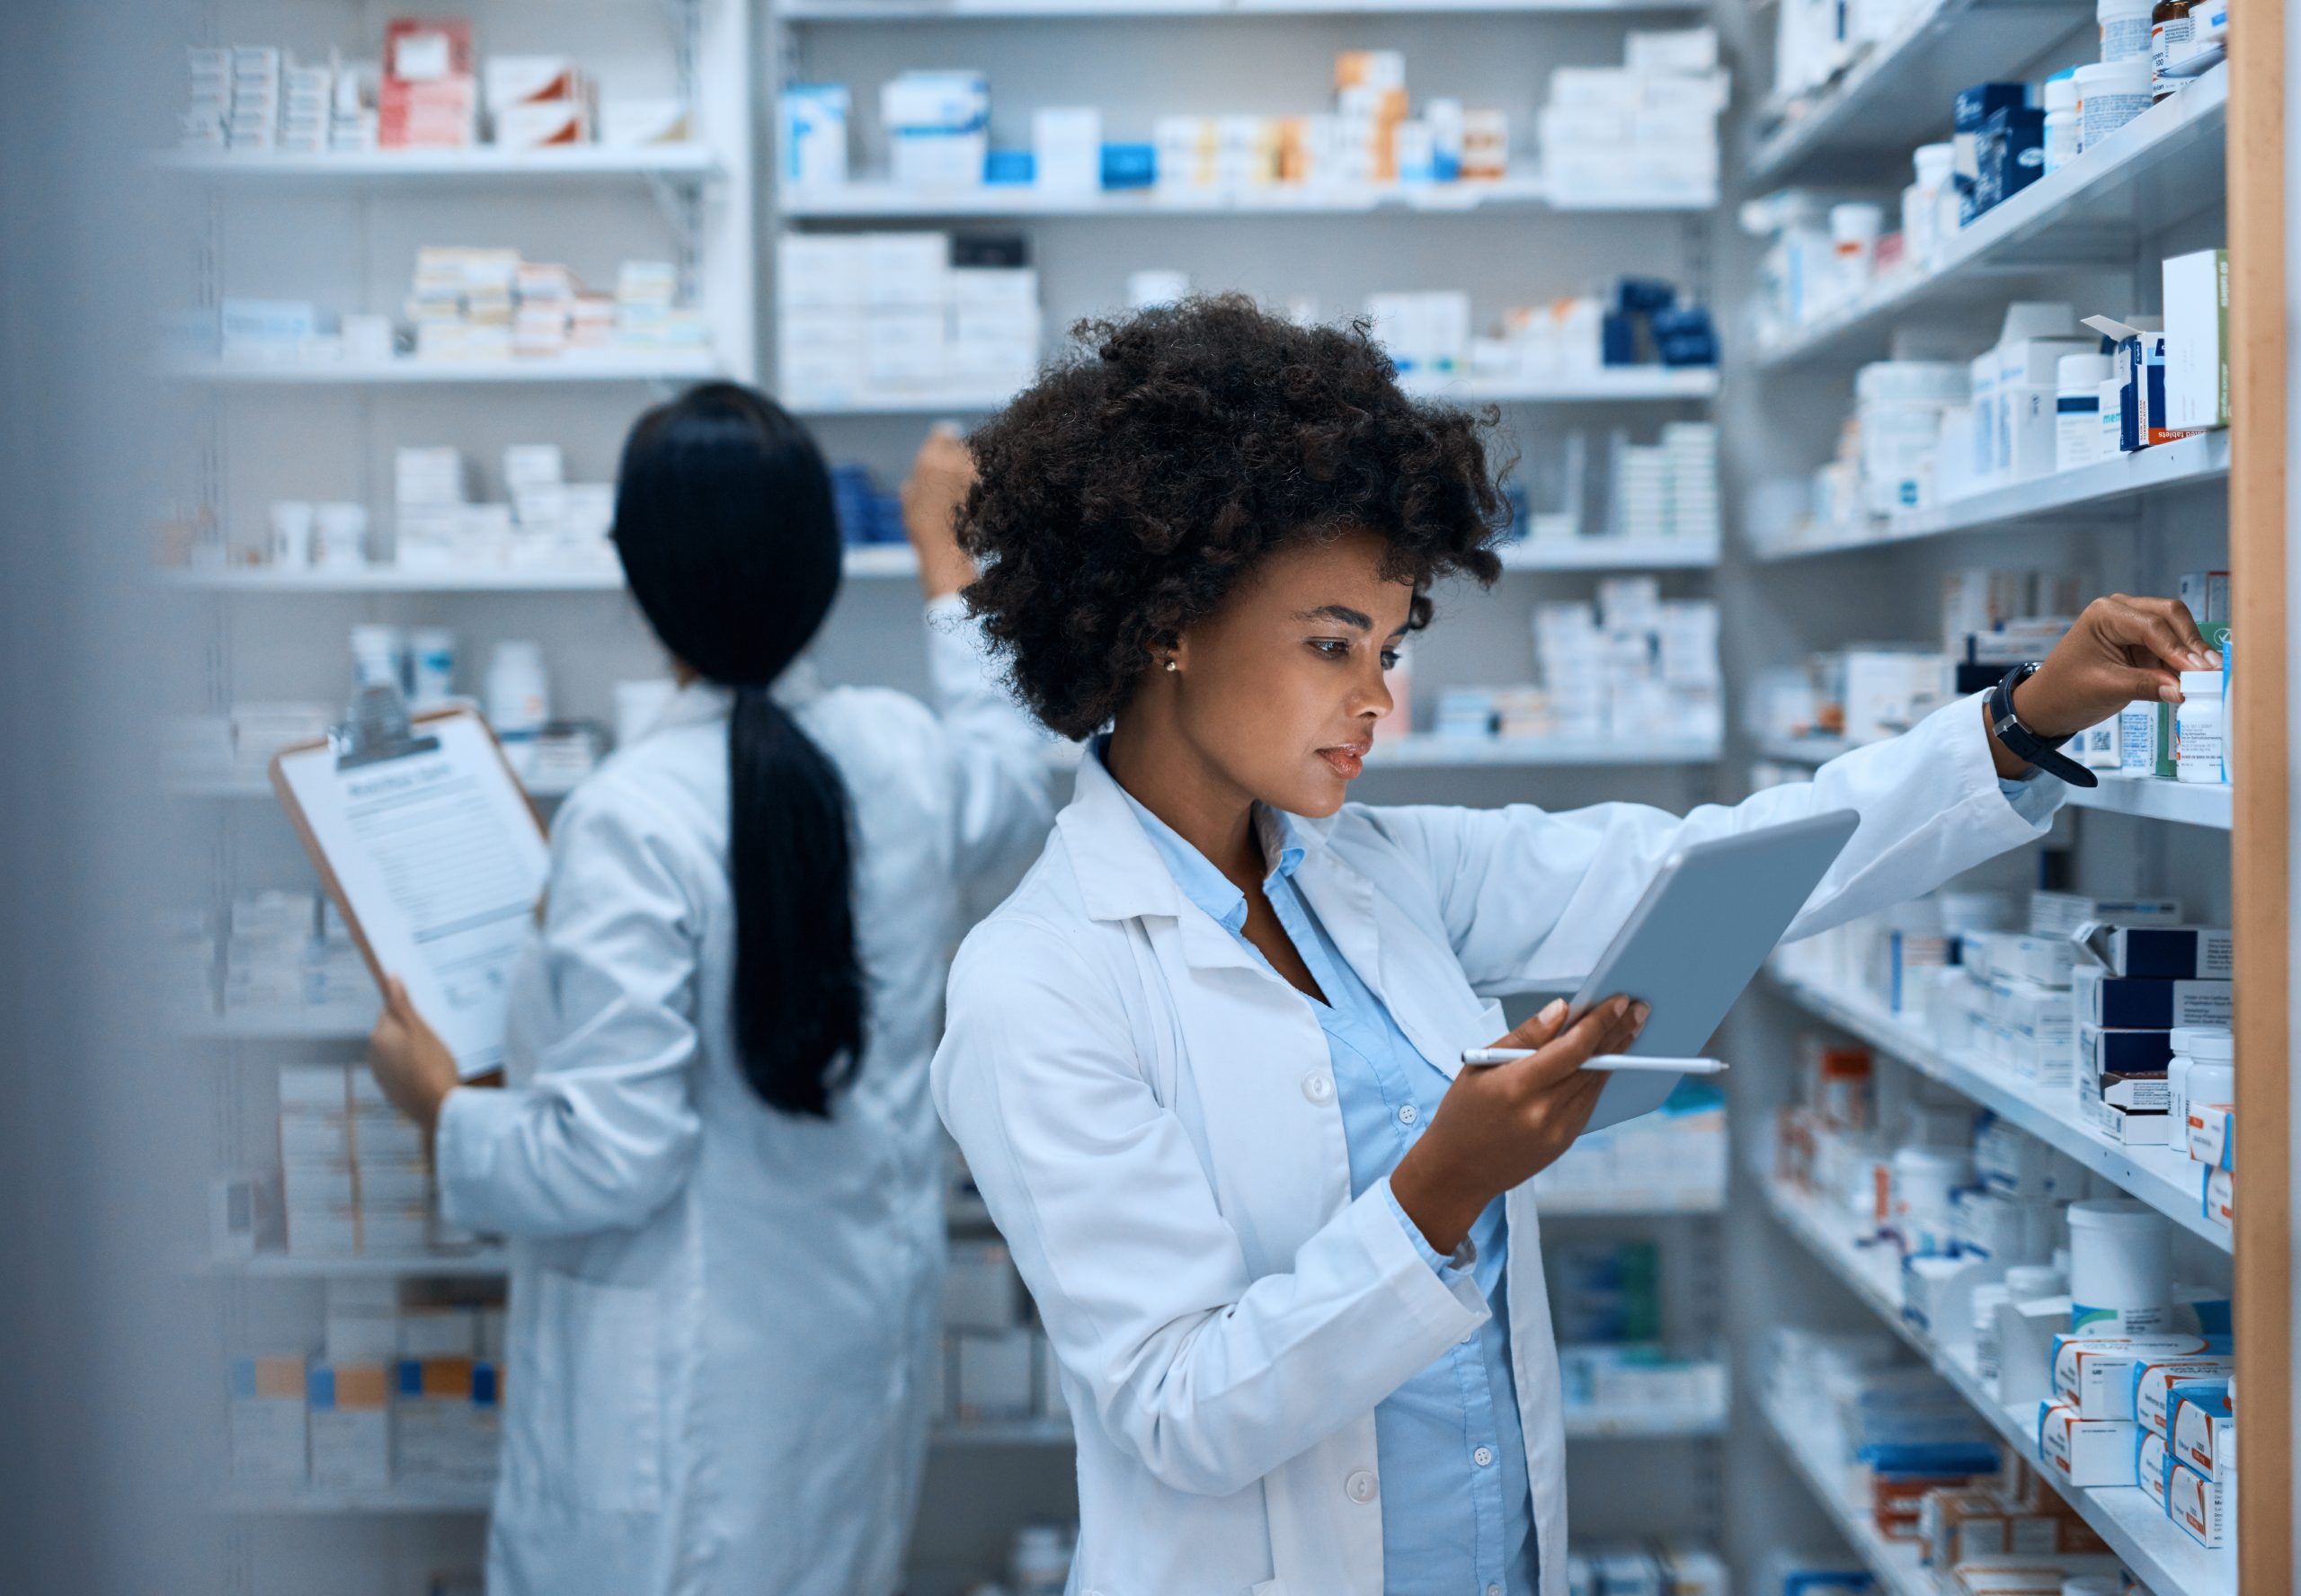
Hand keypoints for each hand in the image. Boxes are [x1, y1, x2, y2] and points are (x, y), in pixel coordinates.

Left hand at [367, 977, 459, 1135]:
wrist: (438, 1107)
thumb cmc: (432, 1066)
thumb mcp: (421, 1030)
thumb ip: (402, 1004)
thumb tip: (391, 979)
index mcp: (379, 1036)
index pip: (390, 1011)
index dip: (411, 1014)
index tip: (427, 1020)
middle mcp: (374, 1054)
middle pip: (392, 1032)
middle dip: (409, 1032)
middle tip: (433, 1039)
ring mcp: (380, 1074)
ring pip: (396, 1051)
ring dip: (410, 1051)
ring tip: (432, 1058)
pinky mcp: (390, 1089)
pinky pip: (399, 1070)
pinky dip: (410, 1069)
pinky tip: (427, 1073)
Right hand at [900, 424, 979, 601]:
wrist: (944, 548)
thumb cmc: (922, 527)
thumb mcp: (909, 499)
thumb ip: (917, 477)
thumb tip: (922, 470)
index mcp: (930, 460)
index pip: (944, 433)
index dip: (946, 439)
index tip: (950, 445)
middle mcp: (953, 461)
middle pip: (963, 445)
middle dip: (961, 455)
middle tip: (958, 470)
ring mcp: (973, 473)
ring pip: (977, 460)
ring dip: (974, 468)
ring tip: (969, 486)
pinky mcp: (987, 485)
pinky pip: (987, 475)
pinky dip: (984, 481)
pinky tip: (980, 495)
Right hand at [1389, 995, 1647, 1253]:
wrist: (1458, 1170)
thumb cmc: (1463, 1112)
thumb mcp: (1480, 1064)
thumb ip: (1525, 1036)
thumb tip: (1562, 1009)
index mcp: (1517, 1087)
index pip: (1572, 1049)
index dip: (1600, 1022)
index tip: (1620, 1000)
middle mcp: (1542, 1111)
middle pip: (1593, 1064)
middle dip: (1619, 1032)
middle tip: (1640, 1008)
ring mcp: (1558, 1131)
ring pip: (1596, 1082)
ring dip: (1617, 1053)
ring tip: (1631, 1026)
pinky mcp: (1565, 1142)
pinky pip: (1589, 1101)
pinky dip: (1600, 1075)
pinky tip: (1610, 1057)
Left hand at [1983, 594, 2220, 778]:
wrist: (2048, 705)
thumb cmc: (2065, 692)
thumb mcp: (2105, 689)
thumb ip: (2145, 686)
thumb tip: (2184, 690)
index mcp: (2106, 613)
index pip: (2152, 626)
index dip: (2179, 649)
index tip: (2200, 672)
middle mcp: (2122, 610)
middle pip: (2171, 617)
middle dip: (2192, 645)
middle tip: (2213, 672)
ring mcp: (2133, 625)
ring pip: (2176, 630)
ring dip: (2192, 654)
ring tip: (2212, 678)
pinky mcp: (2142, 644)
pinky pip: (2171, 648)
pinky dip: (2184, 663)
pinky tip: (2198, 680)